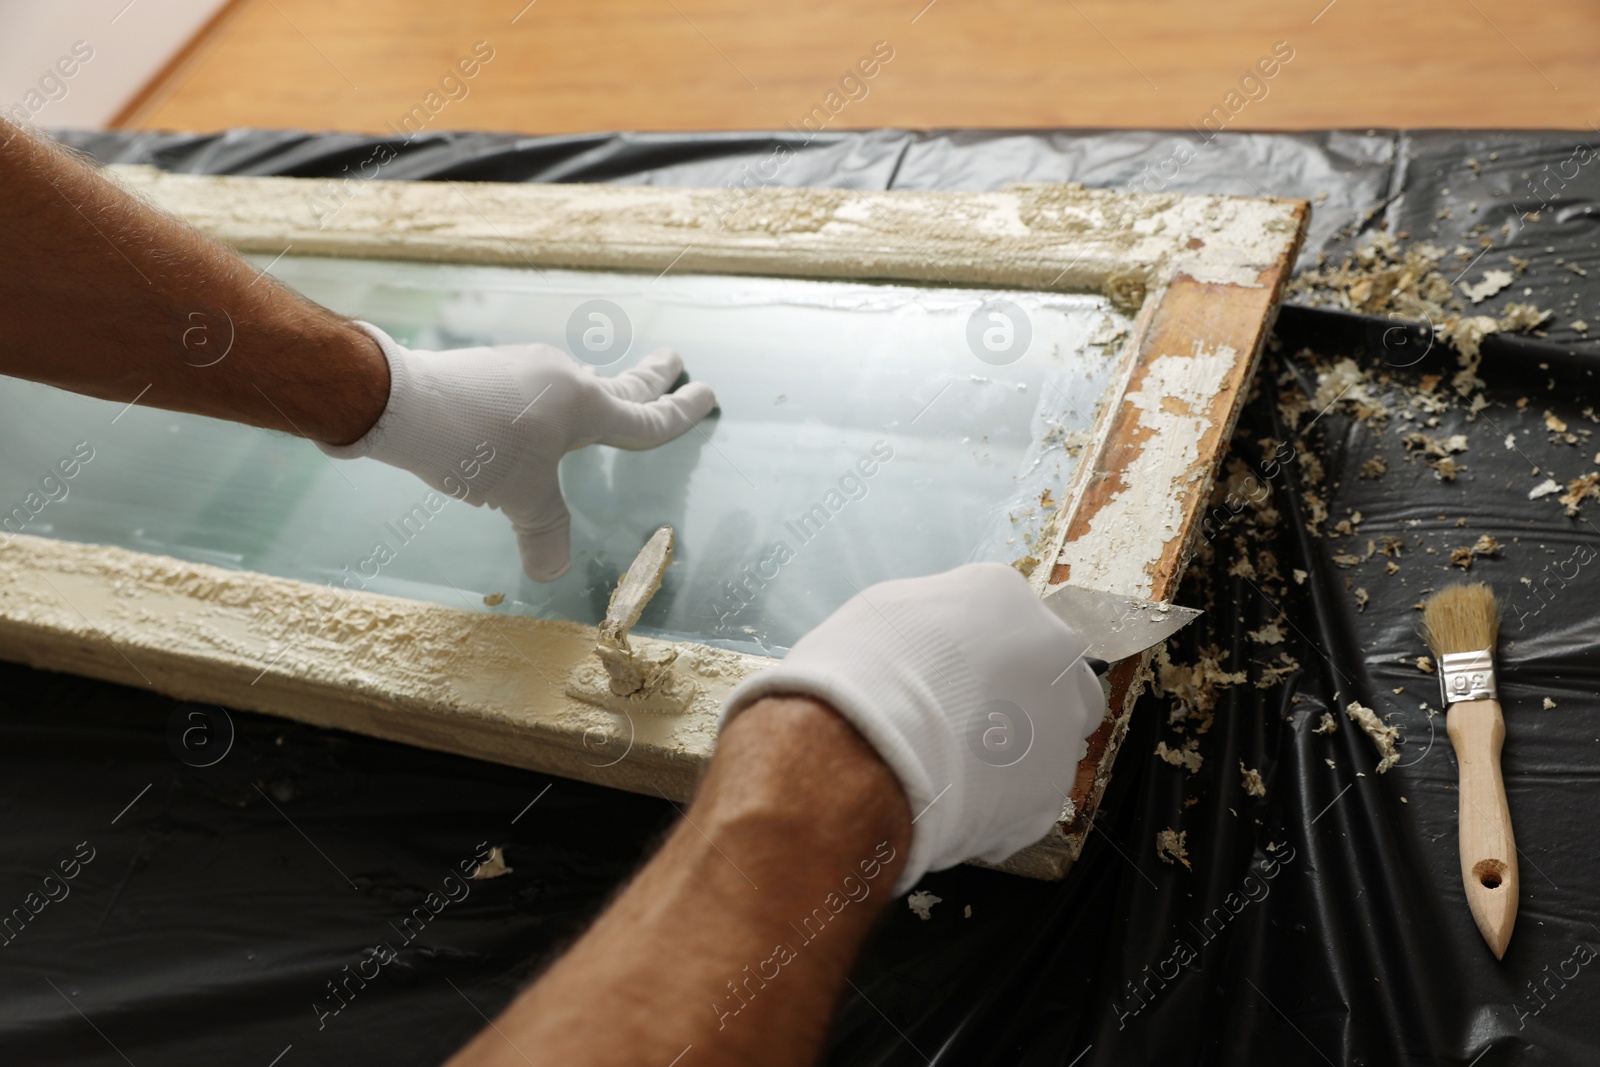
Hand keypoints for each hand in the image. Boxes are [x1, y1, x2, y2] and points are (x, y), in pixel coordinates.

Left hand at [321, 322, 716, 580]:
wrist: (399, 402)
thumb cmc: (473, 447)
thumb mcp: (519, 499)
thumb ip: (545, 535)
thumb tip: (552, 571)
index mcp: (585, 406)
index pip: (645, 418)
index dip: (680, 413)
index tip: (705, 393)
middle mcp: (563, 379)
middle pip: (620, 381)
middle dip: (652, 376)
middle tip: (675, 361)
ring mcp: (526, 369)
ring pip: (576, 382)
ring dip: (598, 388)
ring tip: (605, 392)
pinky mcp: (492, 371)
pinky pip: (539, 386)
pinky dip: (554, 399)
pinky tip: (533, 412)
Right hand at [720, 562, 1104, 892]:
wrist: (860, 753)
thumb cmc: (857, 673)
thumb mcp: (881, 611)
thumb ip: (930, 617)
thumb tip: (934, 637)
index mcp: (1005, 597)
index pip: (1010, 622)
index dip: (979, 656)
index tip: (952, 679)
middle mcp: (1050, 652)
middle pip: (1054, 674)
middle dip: (1023, 697)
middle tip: (967, 721)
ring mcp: (1060, 724)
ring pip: (1052, 738)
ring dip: (1016, 750)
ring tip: (958, 771)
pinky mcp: (1051, 790)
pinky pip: (1031, 797)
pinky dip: (1000, 804)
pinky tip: (955, 804)